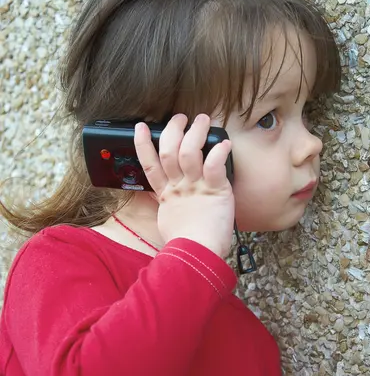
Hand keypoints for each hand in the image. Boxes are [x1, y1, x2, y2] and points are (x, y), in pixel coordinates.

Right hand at [134, 114, 234, 257]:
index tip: (141, 127)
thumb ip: (166, 205)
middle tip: (180, 118)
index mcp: (167, 194)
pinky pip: (215, 166)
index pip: (150, 164)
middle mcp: (179, 187)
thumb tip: (163, 198)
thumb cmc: (186, 244)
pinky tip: (224, 144)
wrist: (197, 258)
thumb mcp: (169, 220)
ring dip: (195, 132)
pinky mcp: (216, 191)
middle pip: (169, 151)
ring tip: (202, 120)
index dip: (143, 144)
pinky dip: (219, 152)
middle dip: (173, 130)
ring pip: (190, 152)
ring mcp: (196, 188)